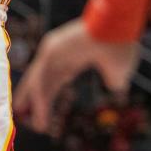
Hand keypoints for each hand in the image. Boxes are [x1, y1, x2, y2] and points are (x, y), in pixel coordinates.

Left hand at [16, 18, 139, 132]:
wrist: (117, 26)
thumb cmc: (120, 44)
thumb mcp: (119, 69)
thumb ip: (115, 79)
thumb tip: (115, 87)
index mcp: (74, 56)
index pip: (56, 78)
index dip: (50, 94)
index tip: (44, 110)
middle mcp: (60, 54)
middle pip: (43, 81)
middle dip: (38, 100)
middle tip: (31, 119)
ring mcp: (53, 51)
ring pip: (40, 81)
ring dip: (37, 103)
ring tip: (37, 125)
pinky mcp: (50, 50)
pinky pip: (40, 77)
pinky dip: (39, 95)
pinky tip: (37, 110)